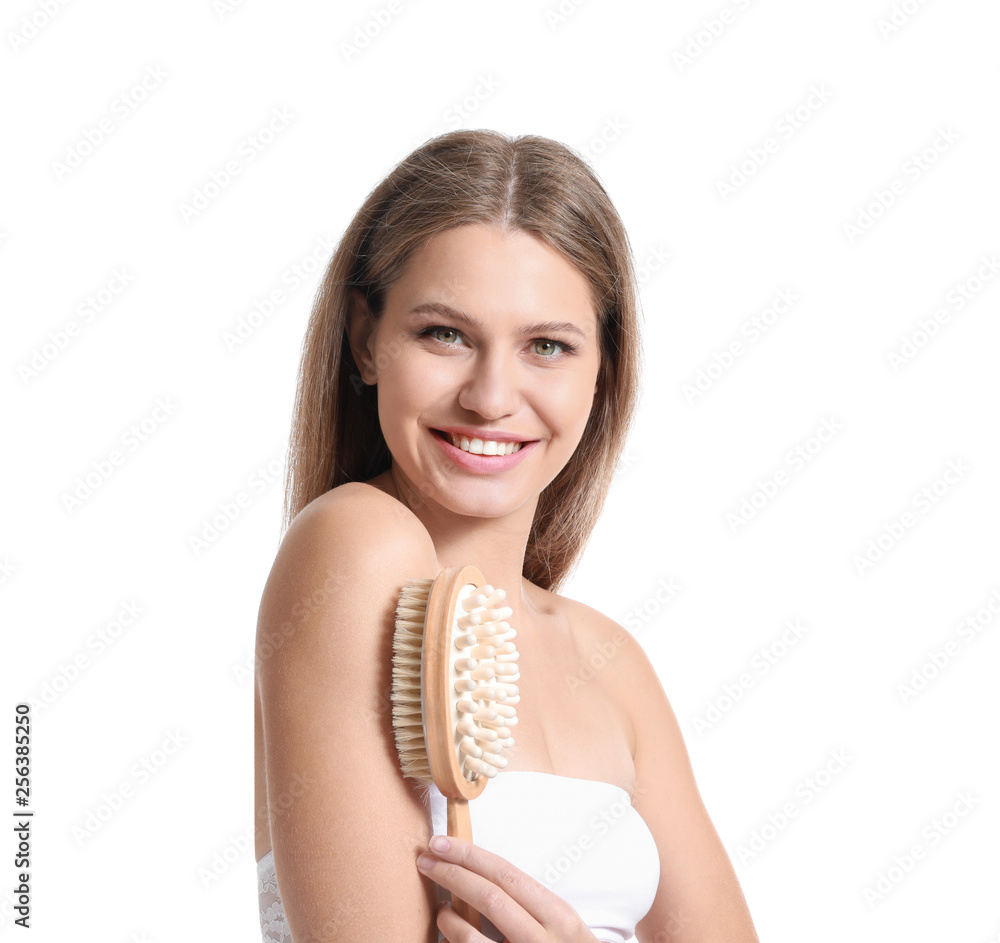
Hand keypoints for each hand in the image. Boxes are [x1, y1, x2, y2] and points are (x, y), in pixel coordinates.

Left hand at [416, 834, 600, 942]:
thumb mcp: (561, 925)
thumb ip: (528, 903)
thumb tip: (479, 873)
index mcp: (558, 915)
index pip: (507, 874)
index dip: (470, 855)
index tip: (442, 843)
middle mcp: (542, 940)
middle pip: (488, 897)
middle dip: (451, 874)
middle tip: (425, 860)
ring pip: (471, 938)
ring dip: (447, 919)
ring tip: (441, 911)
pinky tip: (449, 938)